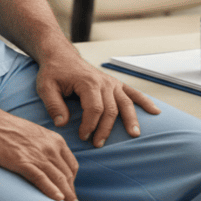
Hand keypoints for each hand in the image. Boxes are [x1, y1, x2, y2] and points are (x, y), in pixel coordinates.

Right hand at [0, 108, 81, 200]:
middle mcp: (49, 146)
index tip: (70, 192)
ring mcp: (36, 153)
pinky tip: (57, 199)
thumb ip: (43, 147)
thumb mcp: (32, 134)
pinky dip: (51, 190)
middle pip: (67, 174)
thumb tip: (47, 162)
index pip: (71, 164)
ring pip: (57, 178)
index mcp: (53, 138)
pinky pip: (41, 178)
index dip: (72, 181)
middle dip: (71, 191)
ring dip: (66, 195)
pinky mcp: (21, 161)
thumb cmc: (5, 127)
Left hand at [35, 48, 160, 147]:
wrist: (61, 56)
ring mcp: (112, 83)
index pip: (95, 109)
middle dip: (106, 129)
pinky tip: (155, 112)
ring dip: (130, 119)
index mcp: (88, 83)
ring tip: (134, 135)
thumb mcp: (45, 87)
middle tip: (98, 144)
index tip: (82, 137)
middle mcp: (104, 82)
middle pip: (111, 109)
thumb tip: (62, 123)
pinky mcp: (115, 84)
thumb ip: (53, 105)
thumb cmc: (53, 72)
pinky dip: (145, 101)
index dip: (90, 125)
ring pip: (125, 103)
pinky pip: (133, 93)